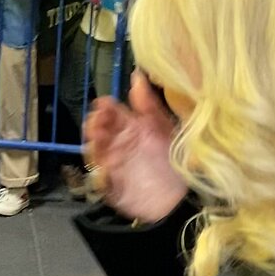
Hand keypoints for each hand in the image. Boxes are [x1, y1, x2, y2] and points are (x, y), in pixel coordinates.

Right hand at [82, 72, 185, 222]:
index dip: (105, 107)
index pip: (110, 111)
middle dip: (95, 123)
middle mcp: (118, 142)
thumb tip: (137, 76)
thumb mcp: (164, 128)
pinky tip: (105, 168)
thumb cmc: (175, 161)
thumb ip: (149, 105)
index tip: (104, 105)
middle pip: (97, 128)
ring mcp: (112, 163)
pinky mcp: (110, 184)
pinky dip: (99, 172)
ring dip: (93, 143)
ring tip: (99, 139)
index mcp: (130, 127)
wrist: (181, 200)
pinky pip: (98, 176)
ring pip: (93, 149)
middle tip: (100, 122)